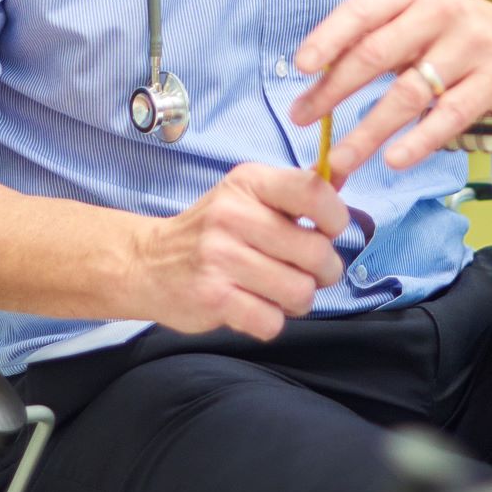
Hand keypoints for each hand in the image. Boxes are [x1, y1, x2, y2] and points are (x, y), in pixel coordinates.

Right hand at [130, 163, 346, 341]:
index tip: (328, 231)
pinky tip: (254, 307)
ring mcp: (219, 257)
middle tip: (309, 273)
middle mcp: (232, 215)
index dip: (335, 217)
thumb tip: (344, 170)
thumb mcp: (248, 195)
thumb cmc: (213, 230)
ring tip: (281, 291)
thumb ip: (297, 189)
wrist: (147, 263)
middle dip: (325, 271)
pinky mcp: (212, 298)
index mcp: (248, 182)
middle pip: (316, 252)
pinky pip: (272, 322)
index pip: (313, 190)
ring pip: (300, 291)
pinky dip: (271, 321)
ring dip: (299, 299)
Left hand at [288, 0, 491, 180]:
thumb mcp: (424, 20)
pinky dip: (418, 142)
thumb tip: (316, 79)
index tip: (301, 68)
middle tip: (303, 118)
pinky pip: (449, 117)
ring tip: (341, 159)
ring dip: (368, 131)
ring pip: (408, 93)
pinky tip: (394, 160)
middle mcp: (443, 9)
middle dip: (334, 90)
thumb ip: (379, 38)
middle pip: (377, 53)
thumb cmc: (465, 38)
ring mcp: (473, 45)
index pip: (362, 10)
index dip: (327, 38)